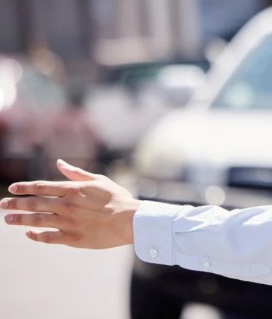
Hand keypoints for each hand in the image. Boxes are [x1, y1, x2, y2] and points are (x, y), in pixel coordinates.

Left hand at [2, 159, 138, 248]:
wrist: (130, 221)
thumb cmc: (117, 198)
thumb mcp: (98, 180)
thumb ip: (76, 173)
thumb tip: (59, 163)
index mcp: (73, 190)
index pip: (41, 187)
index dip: (24, 188)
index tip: (12, 189)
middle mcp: (66, 205)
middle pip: (34, 204)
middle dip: (16, 204)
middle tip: (3, 205)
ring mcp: (68, 223)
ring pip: (37, 221)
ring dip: (20, 220)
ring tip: (8, 219)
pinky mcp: (72, 238)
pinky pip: (48, 237)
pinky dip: (35, 236)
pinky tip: (28, 234)